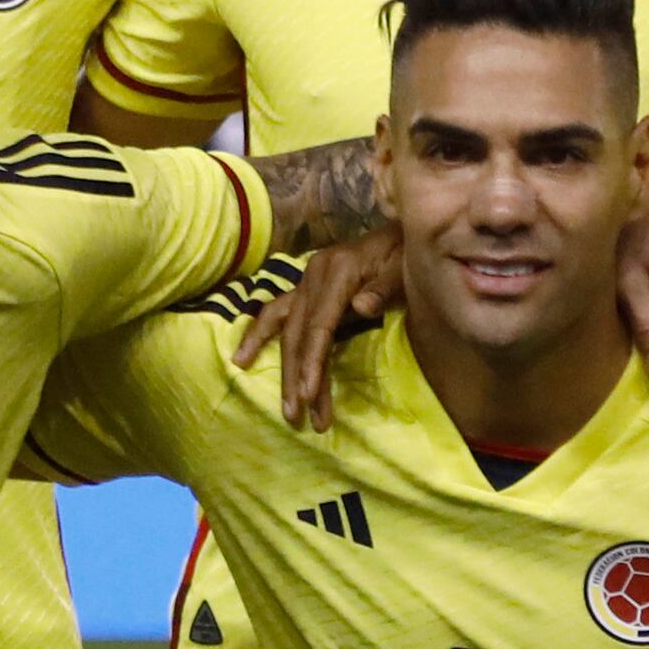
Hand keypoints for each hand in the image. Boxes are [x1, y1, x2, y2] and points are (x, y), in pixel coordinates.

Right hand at [249, 236, 401, 426]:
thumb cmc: (406, 253)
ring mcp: (307, 282)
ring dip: (284, 369)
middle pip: (298, 333)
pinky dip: (259, 336)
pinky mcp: (306, 290)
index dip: (313, 361)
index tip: (310, 395)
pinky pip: (277, 314)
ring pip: (286, 329)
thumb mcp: (404, 268)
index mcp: (337, 271)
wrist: (402, 232)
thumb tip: (361, 308)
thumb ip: (383, 288)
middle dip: (297, 377)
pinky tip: (241, 358)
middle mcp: (314, 275)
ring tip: (287, 409)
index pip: (320, 325)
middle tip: (298, 416)